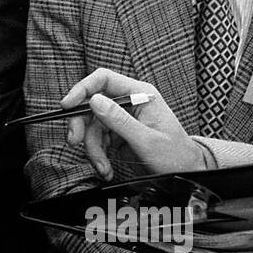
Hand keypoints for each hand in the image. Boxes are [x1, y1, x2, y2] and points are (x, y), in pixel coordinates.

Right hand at [61, 69, 206, 178]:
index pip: (104, 79)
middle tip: (75, 141)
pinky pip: (98, 140)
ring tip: (102, 166)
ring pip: (92, 126)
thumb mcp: (147, 140)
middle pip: (92, 104)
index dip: (82, 89)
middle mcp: (129, 102)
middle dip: (82, 125)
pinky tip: (106, 167)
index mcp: (140, 94)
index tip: (68, 105)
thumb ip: (120, 120)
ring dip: (92, 148)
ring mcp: (123, 118)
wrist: (185, 173)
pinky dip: (98, 155)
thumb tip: (95, 101)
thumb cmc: (176, 155)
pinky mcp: (118, 133)